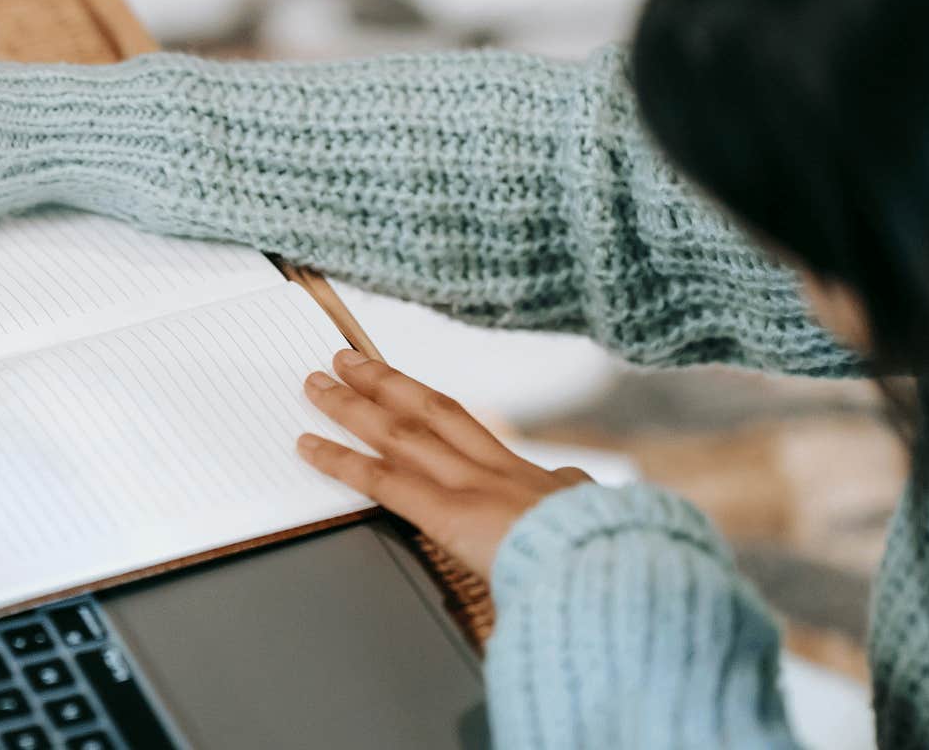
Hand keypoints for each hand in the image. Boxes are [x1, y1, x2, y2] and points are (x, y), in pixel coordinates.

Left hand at [297, 349, 591, 579]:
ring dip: (353, 406)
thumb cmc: (613, 557)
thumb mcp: (595, 519)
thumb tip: (574, 486)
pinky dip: (341, 461)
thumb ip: (572, 500)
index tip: (398, 385)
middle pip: (428, 410)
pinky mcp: (451, 514)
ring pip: (399, 432)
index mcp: (527, 478)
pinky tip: (308, 445)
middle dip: (385, 383)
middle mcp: (493, 470)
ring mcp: (471, 486)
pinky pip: (384, 482)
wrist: (620, 569)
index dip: (424, 401)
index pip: (464, 427)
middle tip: (347, 360)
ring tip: (317, 384)